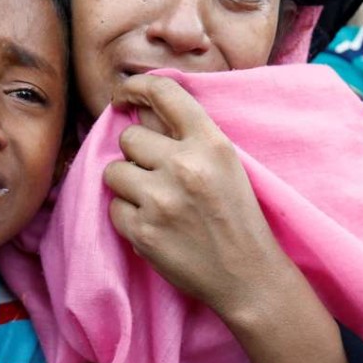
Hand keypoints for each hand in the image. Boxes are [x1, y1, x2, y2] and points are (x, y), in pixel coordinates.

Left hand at [104, 74, 357, 362]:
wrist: (249, 276)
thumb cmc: (237, 216)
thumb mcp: (225, 164)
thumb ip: (186, 136)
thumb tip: (138, 108)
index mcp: (211, 143)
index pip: (164, 93)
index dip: (136, 87)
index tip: (124, 95)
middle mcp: (184, 165)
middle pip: (130, 136)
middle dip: (137, 153)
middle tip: (158, 175)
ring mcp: (161, 199)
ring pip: (113, 170)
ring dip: (128, 183)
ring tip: (155, 200)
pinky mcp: (143, 231)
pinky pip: (113, 207)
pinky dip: (127, 216)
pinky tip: (155, 225)